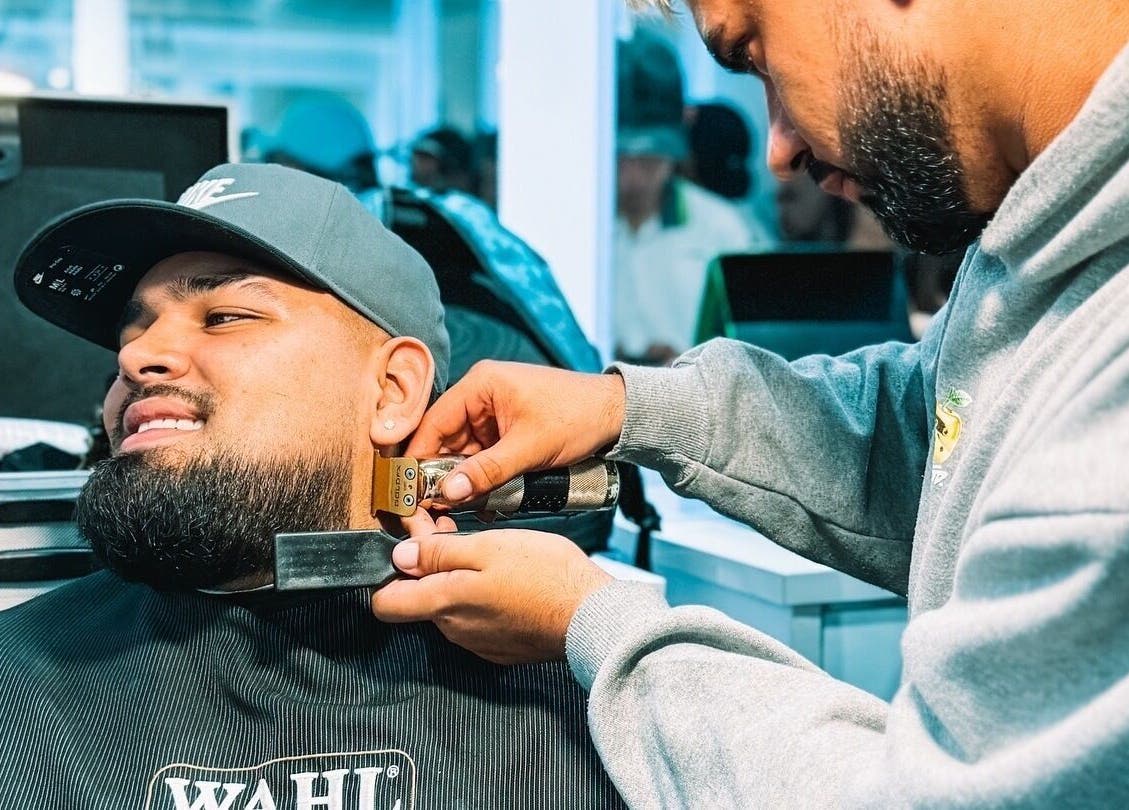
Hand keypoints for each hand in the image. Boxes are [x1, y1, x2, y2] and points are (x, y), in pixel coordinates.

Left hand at [372, 512, 612, 663]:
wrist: (590, 617)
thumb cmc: (544, 576)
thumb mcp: (488, 547)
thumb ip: (439, 553)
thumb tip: (400, 556)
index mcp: (444, 603)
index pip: (385, 604)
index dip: (389, 572)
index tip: (410, 544)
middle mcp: (454, 630)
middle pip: (421, 599)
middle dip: (430, 567)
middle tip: (453, 533)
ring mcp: (478, 643)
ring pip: (452, 608)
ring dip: (460, 581)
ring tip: (488, 553)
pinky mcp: (501, 648)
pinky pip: (478, 621)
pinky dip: (484, 599)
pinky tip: (508, 580)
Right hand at [405, 360, 625, 507]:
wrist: (616, 413)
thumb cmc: (577, 416)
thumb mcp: (530, 448)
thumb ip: (488, 471)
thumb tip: (450, 492)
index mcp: (481, 385)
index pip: (434, 423)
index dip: (419, 457)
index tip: (410, 489)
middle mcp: (481, 395)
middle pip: (445, 440)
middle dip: (442, 474)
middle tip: (436, 509)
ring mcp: (494, 413)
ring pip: (464, 452)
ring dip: (464, 479)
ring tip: (462, 508)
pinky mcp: (507, 429)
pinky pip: (483, 455)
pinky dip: (482, 476)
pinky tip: (483, 498)